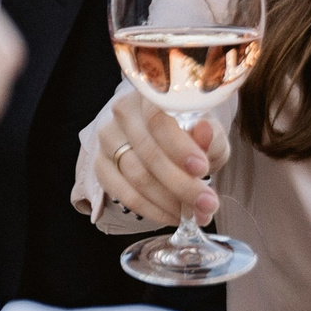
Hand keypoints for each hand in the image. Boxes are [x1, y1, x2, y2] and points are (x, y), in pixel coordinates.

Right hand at [94, 91, 225, 223]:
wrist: (170, 139)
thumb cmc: (193, 133)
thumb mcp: (210, 132)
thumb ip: (210, 135)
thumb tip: (204, 132)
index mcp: (150, 94)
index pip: (158, 119)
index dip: (180, 147)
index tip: (202, 170)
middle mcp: (123, 112)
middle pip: (148, 154)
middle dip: (182, 185)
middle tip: (207, 204)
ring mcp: (108, 139)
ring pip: (136, 177)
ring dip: (169, 201)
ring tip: (196, 213)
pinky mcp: (101, 165)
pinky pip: (123, 194)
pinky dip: (151, 209)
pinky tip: (172, 215)